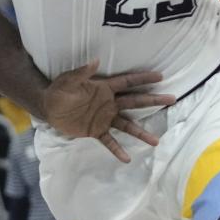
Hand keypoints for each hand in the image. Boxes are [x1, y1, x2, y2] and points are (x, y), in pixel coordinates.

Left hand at [43, 59, 175, 162]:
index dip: (143, 78)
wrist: (47, 107)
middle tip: (171, 99)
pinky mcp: (96, 131)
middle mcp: (109, 103)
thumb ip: (82, 72)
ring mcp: (104, 118)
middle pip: (135, 101)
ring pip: (127, 125)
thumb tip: (96, 61)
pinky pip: (109, 141)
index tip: (160, 76)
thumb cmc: (58, 90)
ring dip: (140, 132)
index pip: (127, 82)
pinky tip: (127, 158)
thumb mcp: (68, 80)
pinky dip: (117, 149)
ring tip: (156, 141)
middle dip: (153, 100)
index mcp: (104, 88)